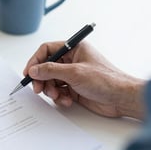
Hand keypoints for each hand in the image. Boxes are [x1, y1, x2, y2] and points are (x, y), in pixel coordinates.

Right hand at [24, 41, 145, 119]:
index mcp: (74, 48)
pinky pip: (58, 91)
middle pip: (46, 68)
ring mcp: (72, 75)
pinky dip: (59, 97)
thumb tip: (33, 70)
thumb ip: (50, 70)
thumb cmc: (106, 80)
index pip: (47, 50)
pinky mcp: (73, 88)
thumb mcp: (74, 73)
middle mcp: (71, 60)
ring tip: (57, 96)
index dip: (35, 61)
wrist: (121, 99)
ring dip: (51, 90)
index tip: (28, 72)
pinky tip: (67, 101)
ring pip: (50, 81)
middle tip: (38, 89)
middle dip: (42, 79)